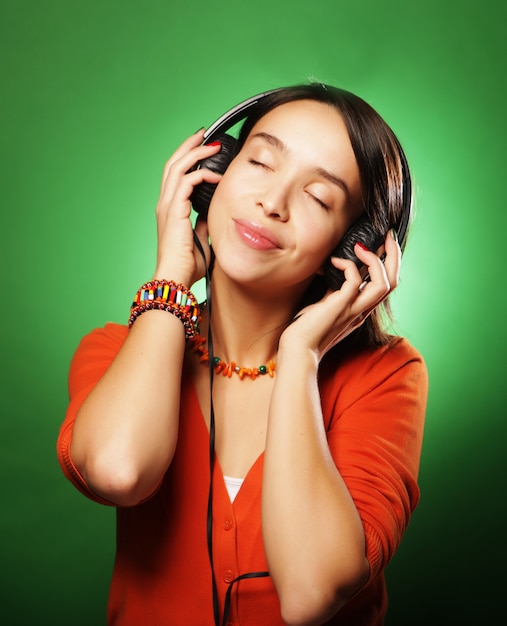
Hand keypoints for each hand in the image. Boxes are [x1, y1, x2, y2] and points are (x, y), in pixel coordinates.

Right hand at [153, 130, 221, 285]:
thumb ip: (204, 223)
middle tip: (204, 134)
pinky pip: (186, 182)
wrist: (176, 277)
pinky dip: (201, 174)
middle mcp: (165, 204)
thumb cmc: (187, 264)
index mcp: (170, 209)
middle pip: (173, 164)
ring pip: (178, 168)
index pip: (176, 176)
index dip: (188, 159)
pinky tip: (216, 175)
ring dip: (196, 153)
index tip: (204, 149)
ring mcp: (167, 206)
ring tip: (212, 144)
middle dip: (189, 147)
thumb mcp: (201, 238)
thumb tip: (213, 214)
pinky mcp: (173, 211)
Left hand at [280, 230, 400, 358]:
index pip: (387, 284)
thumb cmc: (307, 328)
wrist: (298, 350)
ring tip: (361, 246)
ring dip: (376, 260)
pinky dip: (348, 266)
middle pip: (393, 282)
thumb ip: (335, 290)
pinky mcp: (340, 307)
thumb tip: (335, 267)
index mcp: (361, 309)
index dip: (390, 262)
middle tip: (387, 235)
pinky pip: (354, 281)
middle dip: (394, 255)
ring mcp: (353, 310)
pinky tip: (334, 261)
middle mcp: (362, 310)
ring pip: (384, 284)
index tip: (384, 242)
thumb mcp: (327, 305)